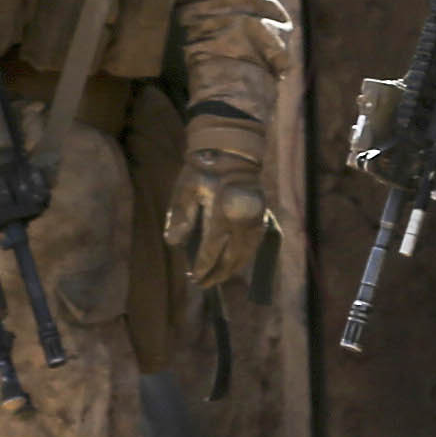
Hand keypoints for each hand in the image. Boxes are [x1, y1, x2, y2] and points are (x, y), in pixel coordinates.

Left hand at [169, 170, 277, 293]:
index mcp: (221, 215)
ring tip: (217, 278)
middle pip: (231, 259)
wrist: (234, 152)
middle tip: (203, 284)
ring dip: (231, 270)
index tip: (194, 277)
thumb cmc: (204, 169)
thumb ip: (180, 216)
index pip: (211, 251)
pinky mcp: (262, 218)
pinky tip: (234, 263)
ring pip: (245, 255)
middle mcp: (241, 222)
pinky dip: (244, 258)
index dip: (202, 267)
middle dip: (217, 274)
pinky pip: (254, 246)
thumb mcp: (186, 189)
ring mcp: (255, 221)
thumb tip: (173, 243)